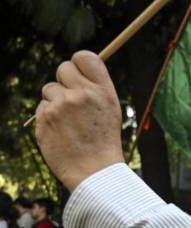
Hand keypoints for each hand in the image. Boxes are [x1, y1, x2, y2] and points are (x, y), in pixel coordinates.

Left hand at [35, 51, 123, 190]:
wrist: (95, 171)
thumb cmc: (104, 140)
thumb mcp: (111, 109)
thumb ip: (96, 88)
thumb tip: (79, 71)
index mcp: (102, 90)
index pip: (84, 56)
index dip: (78, 63)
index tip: (78, 73)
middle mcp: (82, 94)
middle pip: (63, 68)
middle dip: (64, 80)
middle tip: (72, 98)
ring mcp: (61, 106)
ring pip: (49, 89)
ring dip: (55, 101)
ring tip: (68, 121)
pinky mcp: (45, 119)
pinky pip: (41, 107)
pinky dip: (48, 117)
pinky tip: (60, 131)